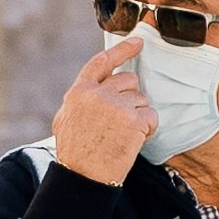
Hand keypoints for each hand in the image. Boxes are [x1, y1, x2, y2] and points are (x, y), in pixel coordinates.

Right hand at [48, 41, 156, 186]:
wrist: (83, 176)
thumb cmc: (75, 153)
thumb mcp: (65, 120)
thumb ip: (81, 100)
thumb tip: (94, 88)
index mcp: (79, 92)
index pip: (102, 62)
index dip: (122, 50)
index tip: (137, 41)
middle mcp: (98, 94)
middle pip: (129, 80)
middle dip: (131, 97)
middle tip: (123, 120)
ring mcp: (116, 105)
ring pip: (142, 99)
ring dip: (139, 116)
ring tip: (124, 135)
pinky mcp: (133, 120)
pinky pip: (152, 117)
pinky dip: (148, 129)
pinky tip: (134, 141)